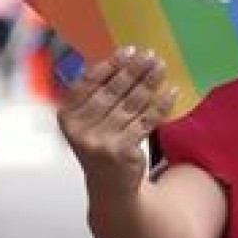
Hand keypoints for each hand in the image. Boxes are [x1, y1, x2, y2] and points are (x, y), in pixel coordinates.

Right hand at [57, 48, 177, 197]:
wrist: (110, 187)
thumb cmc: (101, 145)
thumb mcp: (89, 122)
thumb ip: (96, 95)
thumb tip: (123, 58)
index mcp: (67, 117)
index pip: (88, 83)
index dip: (110, 64)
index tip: (128, 50)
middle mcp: (80, 130)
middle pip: (111, 91)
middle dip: (133, 70)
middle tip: (149, 55)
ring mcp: (101, 142)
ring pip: (130, 104)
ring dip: (148, 83)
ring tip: (160, 67)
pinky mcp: (122, 151)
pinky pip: (145, 121)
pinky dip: (160, 105)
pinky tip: (170, 92)